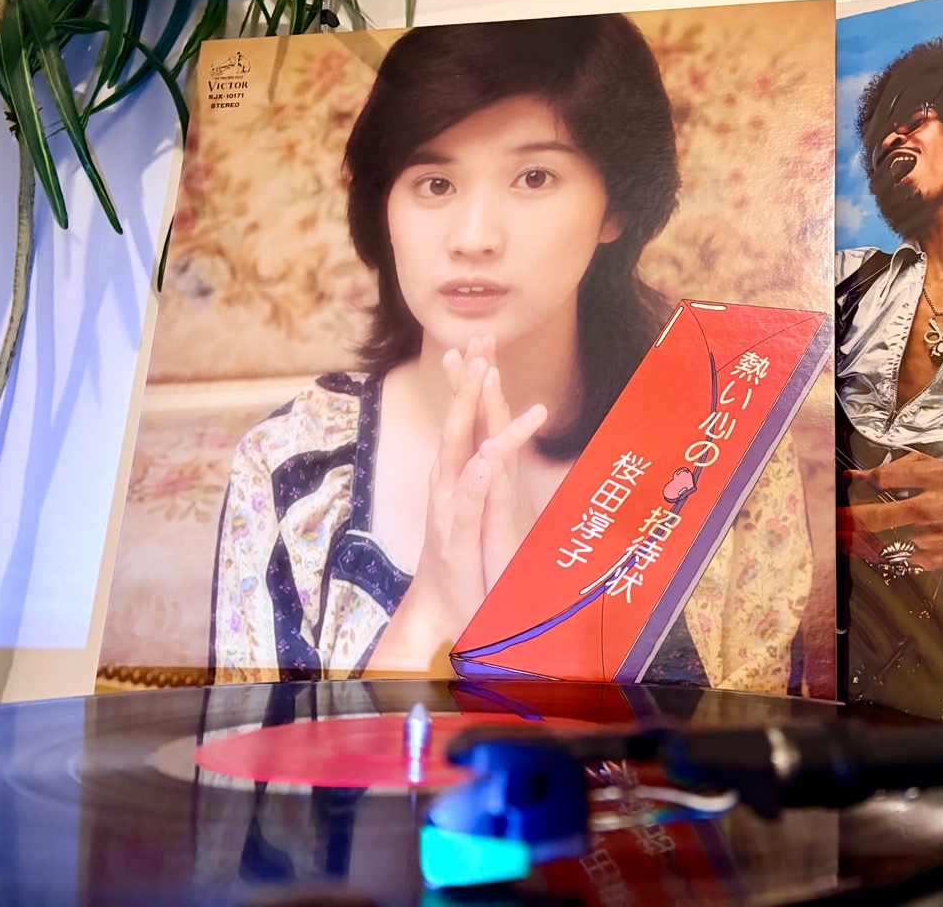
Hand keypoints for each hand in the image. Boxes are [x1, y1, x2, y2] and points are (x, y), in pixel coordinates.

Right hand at [366, 342, 544, 674]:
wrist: (446, 602)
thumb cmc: (465, 550)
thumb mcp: (484, 505)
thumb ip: (489, 469)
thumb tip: (497, 437)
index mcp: (461, 472)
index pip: (468, 418)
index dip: (472, 379)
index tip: (480, 340)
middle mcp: (452, 484)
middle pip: (461, 423)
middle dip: (469, 381)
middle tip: (478, 341)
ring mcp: (454, 508)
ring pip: (466, 454)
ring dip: (473, 414)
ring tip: (483, 378)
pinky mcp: (460, 537)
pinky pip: (469, 503)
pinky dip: (476, 479)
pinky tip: (486, 457)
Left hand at [836, 451, 942, 571]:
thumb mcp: (934, 467)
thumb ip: (897, 468)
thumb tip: (855, 476)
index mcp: (937, 476)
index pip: (887, 478)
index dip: (860, 483)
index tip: (840, 486)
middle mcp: (939, 506)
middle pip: (883, 516)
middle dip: (849, 522)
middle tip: (827, 524)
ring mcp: (941, 535)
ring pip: (888, 542)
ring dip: (862, 542)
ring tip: (843, 539)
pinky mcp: (942, 556)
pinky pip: (904, 557)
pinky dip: (887, 554)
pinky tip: (879, 548)